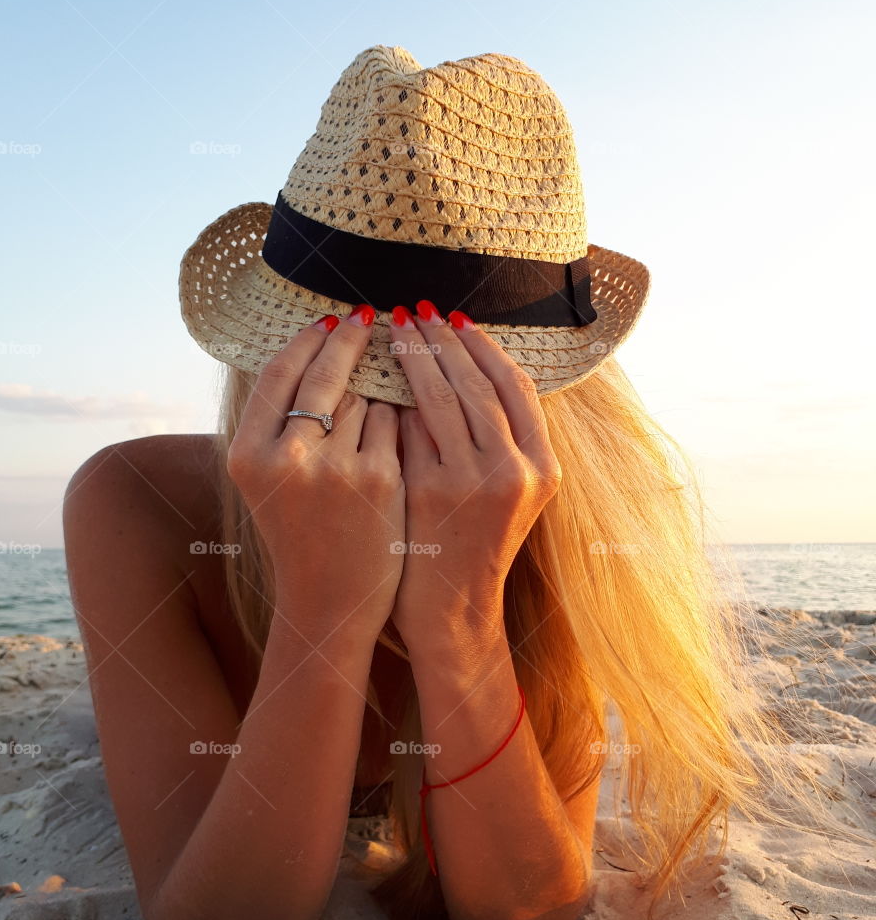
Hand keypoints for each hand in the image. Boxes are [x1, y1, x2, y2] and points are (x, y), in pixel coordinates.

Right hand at [226, 306, 404, 640]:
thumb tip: (313, 345)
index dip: (306, 340)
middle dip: (349, 338)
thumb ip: (279, 422)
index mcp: (248, 454)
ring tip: (371, 428)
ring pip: (365, 398)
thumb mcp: (268, 480)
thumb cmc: (301, 533)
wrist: (330, 603)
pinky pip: (396, 424)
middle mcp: (286, 458)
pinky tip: (398, 442)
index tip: (327, 318)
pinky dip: (399, 424)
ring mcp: (335, 469)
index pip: (278, 374)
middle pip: (324, 374)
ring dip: (375, 395)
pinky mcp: (380, 480)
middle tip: (366, 315)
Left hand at [385, 302, 561, 644]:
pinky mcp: (430, 493)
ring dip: (415, 357)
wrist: (452, 609)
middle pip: (477, 384)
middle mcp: (514, 471)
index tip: (457, 318)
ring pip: (442, 398)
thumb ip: (501, 437)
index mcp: (543, 466)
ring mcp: (471, 483)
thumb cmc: (475, 543)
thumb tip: (464, 361)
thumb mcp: (511, 492)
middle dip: (443, 341)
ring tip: (395, 329)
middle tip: (416, 310)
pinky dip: (395, 400)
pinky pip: (410, 429)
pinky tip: (376, 376)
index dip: (484, 346)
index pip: (515, 386)